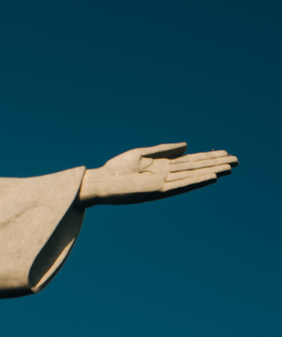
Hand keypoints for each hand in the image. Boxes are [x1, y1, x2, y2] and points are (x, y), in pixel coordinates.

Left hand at [78, 143, 235, 205]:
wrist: (100, 183)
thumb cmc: (116, 169)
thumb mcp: (142, 154)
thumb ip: (164, 150)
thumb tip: (187, 145)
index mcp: (162, 167)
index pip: (190, 161)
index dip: (208, 156)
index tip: (225, 153)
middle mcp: (166, 176)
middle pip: (196, 168)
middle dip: (215, 164)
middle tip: (237, 161)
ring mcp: (163, 184)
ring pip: (192, 176)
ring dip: (211, 172)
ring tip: (229, 168)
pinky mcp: (157, 191)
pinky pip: (181, 185)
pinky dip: (196, 181)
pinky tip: (210, 177)